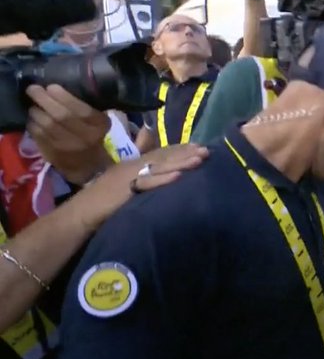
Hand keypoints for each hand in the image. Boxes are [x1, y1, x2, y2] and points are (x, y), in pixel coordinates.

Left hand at [27, 85, 112, 184]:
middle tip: (33, 89)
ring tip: (34, 106)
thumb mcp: (101, 124)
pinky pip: (38, 135)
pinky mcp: (53, 154)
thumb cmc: (96, 139)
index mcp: (99, 127)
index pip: (81, 110)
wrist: (93, 168)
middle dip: (44, 99)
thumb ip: (88, 109)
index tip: (52, 87)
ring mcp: (67, 147)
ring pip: (46, 125)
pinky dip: (33, 125)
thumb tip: (62, 93)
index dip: (64, 97)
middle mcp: (84, 137)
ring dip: (36, 112)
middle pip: (60, 116)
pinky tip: (33, 120)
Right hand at [74, 144, 208, 231]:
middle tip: (207, 150)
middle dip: (186, 153)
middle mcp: (133, 166)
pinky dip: (163, 180)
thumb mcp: (121, 180)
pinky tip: (179, 176)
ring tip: (200, 159)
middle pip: (163, 156)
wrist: (81, 213)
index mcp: (132, 163)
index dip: (179, 148)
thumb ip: (138, 170)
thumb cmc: (102, 199)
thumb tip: (152, 158)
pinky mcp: (126, 190)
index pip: (160, 152)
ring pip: (159, 167)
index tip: (198, 146)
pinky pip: (148, 184)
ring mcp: (129, 176)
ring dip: (180, 162)